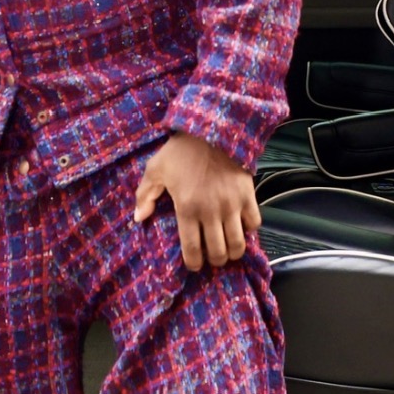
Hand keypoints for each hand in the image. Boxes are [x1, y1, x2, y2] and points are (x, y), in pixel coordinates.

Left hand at [133, 132, 261, 271]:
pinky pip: (254, 223)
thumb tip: (139, 219)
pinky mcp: (248, 196)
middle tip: (212, 257)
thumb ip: (145, 195)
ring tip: (229, 250)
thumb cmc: (181, 150)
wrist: (214, 128)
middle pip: (218, 251)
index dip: (194, 263)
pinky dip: (249, 230)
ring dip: (234, 252)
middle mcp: (211, 212)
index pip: (192, 248)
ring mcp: (232, 205)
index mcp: (187, 208)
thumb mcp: (156, 169)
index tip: (194, 266)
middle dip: (215, 260)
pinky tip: (242, 227)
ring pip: (238, 243)